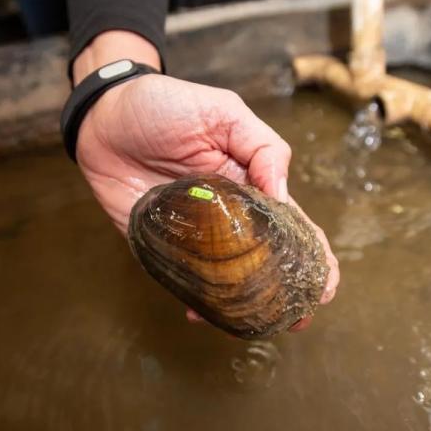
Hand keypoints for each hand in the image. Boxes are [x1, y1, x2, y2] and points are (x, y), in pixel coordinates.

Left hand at [73, 32, 338, 330]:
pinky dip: (193, 299)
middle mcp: (227, 217)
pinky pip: (181, 277)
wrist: (105, 117)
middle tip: (298, 317)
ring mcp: (194, 235)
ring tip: (260, 324)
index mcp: (249, 186)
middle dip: (285, 289)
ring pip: (226, 277)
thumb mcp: (224, 113)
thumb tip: (283, 193)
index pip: (290, 224)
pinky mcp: (161, 244)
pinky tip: (199, 316)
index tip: (325, 283)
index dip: (311, 253)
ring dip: (244, 303)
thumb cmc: (166, 106)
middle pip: (263, 259)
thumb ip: (262, 148)